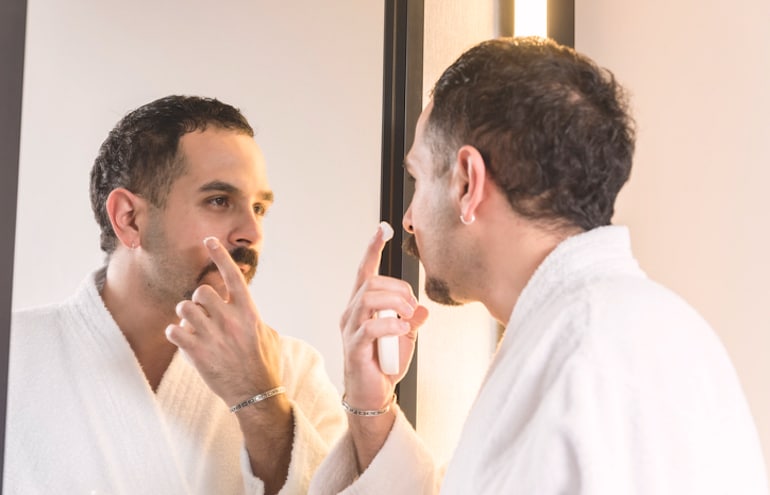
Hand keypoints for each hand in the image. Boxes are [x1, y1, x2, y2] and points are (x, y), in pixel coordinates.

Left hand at [165, 237, 282, 407]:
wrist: (256, 394)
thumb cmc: (264, 363)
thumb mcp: (268, 334)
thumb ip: (252, 316)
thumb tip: (241, 305)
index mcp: (249, 313)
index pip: (232, 276)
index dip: (220, 255)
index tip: (209, 240)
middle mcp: (230, 321)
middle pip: (202, 291)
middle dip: (199, 299)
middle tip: (202, 311)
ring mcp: (213, 337)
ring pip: (184, 308)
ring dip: (185, 315)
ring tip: (192, 325)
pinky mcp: (197, 353)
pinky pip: (174, 331)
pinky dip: (175, 333)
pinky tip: (183, 339)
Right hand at [341, 224, 428, 410]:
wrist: (374, 395)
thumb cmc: (386, 364)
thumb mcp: (406, 337)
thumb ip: (411, 319)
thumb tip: (423, 309)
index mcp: (362, 306)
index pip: (365, 271)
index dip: (372, 249)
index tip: (382, 229)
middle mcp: (352, 313)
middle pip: (372, 283)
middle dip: (398, 289)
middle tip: (413, 308)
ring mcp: (350, 329)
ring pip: (368, 299)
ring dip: (395, 304)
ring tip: (408, 318)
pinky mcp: (354, 347)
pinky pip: (370, 326)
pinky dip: (391, 325)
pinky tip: (402, 330)